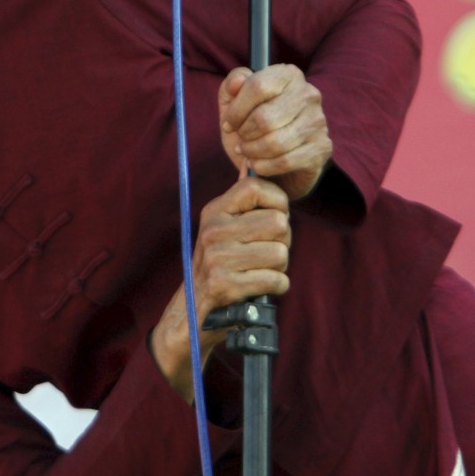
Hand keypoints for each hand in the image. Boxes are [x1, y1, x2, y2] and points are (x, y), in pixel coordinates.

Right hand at [150, 176, 290, 400]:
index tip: (274, 219)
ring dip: (279, 268)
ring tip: (260, 272)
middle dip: (283, 242)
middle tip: (266, 254)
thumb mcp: (223, 229)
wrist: (192, 313)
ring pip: (280, 253)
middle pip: (277, 222)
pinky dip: (276, 287)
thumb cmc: (219, 268)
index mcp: (214, 211)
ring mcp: (216, 257)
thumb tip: (249, 162)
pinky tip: (259, 288)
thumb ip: (241, 200)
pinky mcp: (223, 285)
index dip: (278, 202)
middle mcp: (212, 230)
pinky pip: (276, 280)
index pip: (256, 187)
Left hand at [219, 64, 331, 199]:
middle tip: (240, 140)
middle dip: (244, 133)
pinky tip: (257, 164)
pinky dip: (264, 166)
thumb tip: (238, 82)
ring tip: (246, 152)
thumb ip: (231, 86)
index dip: (236, 110)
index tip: (228, 124)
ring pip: (274, 142)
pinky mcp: (322, 147)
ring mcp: (318, 121)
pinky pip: (285, 161)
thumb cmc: (252, 126)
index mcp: (288, 75)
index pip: (257, 87)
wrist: (276, 164)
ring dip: (252, 151)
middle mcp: (308, 94)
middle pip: (264, 117)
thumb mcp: (233, 103)